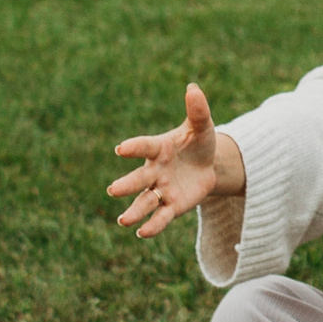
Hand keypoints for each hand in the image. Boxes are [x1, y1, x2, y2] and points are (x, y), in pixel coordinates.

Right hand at [109, 84, 244, 236]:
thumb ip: (197, 110)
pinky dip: (152, 226)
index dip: (133, 148)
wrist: (209, 165)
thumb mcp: (202, 126)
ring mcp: (161, 190)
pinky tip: (143, 233)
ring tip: (123, 221)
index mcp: (158, 148)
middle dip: (126, 185)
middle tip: (113, 190)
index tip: (120, 149)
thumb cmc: (199, 142)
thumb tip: (194, 87)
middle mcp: (154, 171)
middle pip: (138, 179)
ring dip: (134, 211)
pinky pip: (160, 217)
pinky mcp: (171, 206)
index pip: (143, 147)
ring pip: (144, 202)